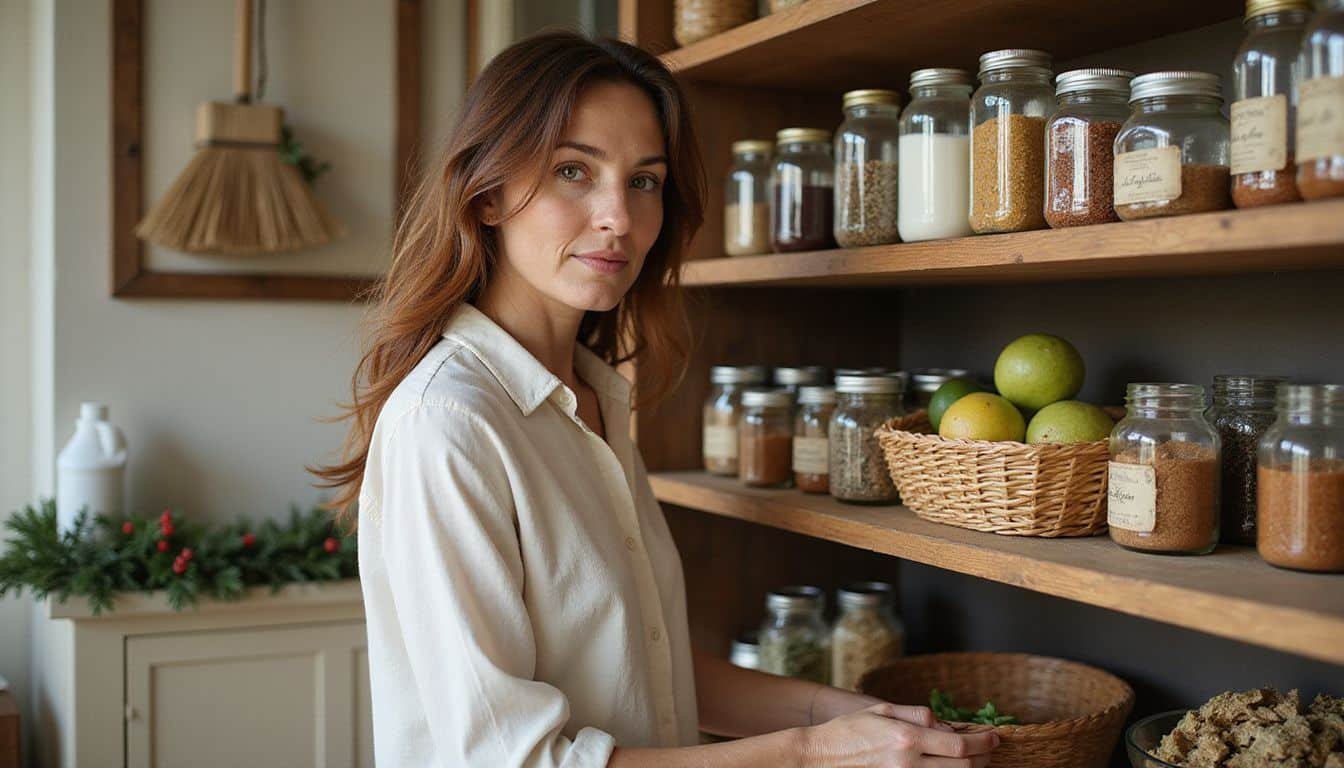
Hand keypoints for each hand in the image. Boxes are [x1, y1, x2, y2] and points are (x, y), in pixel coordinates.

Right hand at [798, 702, 999, 767]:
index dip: (983, 742)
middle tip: (991, 748)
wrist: (821, 757)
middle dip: (983, 757)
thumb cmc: (849, 729)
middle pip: (962, 766)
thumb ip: (918, 714)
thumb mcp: (883, 710)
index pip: (959, 744)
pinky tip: (952, 767)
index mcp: (907, 738)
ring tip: (977, 759)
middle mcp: (909, 763)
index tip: (995, 737)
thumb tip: (946, 723)